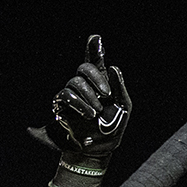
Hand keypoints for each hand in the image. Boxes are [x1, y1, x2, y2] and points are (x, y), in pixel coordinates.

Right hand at [31, 36, 130, 186]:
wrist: (100, 149)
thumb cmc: (114, 126)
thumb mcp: (124, 106)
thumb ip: (120, 87)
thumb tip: (112, 67)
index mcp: (102, 83)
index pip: (96, 62)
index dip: (94, 48)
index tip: (96, 37)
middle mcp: (86, 86)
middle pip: (84, 69)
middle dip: (96, 78)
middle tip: (107, 95)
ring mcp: (73, 95)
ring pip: (75, 83)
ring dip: (89, 95)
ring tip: (97, 112)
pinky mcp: (62, 106)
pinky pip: (66, 96)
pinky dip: (79, 103)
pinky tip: (89, 113)